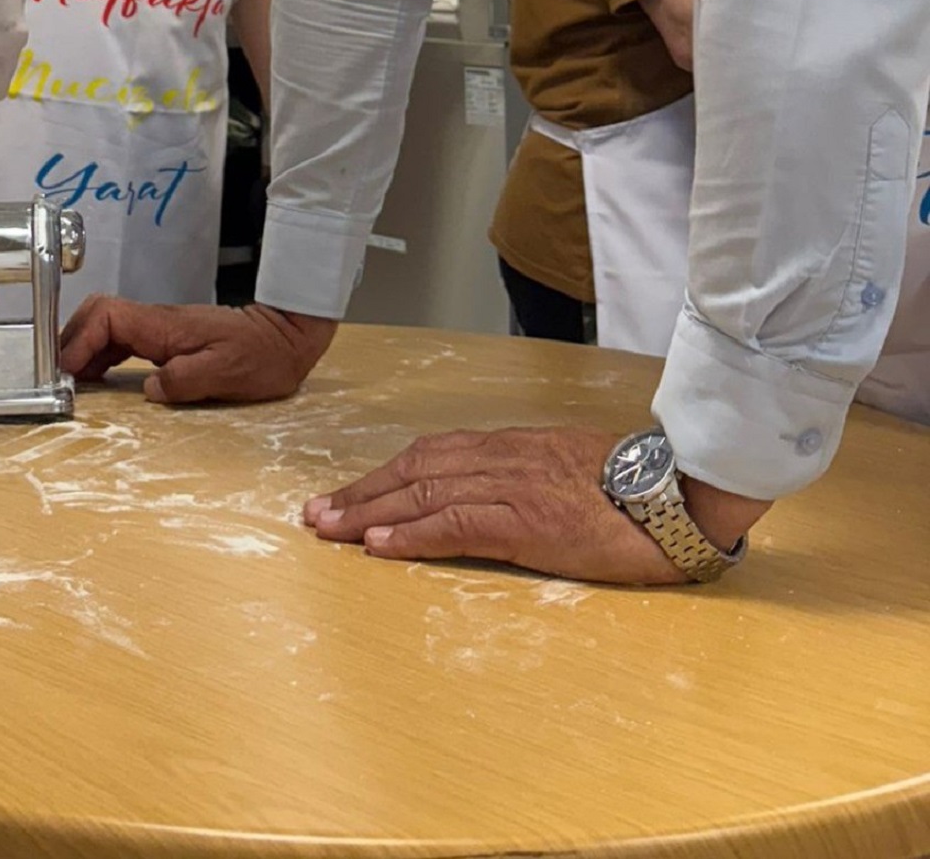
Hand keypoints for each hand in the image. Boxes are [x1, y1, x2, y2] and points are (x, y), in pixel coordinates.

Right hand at [60, 297, 335, 403]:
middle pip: (99, 315)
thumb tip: (148, 387)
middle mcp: (156, 322)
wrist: (285, 337)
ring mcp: (160, 329)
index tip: (69, 369)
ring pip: (107, 328)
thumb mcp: (227, 372)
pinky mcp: (166, 340)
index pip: (108, 316)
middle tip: (57, 375)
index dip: (81, 339)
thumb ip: (185, 379)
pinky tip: (97, 379)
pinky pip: (122, 341)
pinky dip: (101, 356)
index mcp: (165, 326)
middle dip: (72, 339)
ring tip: (70, 381)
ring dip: (84, 349)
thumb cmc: (260, 355)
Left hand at [305, 425, 705, 583]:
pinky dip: (413, 533)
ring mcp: (514, 487)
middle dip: (361, 492)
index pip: (431, 455)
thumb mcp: (565, 473)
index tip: (346, 494)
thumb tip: (488, 494)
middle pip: (414, 469)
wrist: (679, 494)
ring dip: (371, 513)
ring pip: (424, 492)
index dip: (383, 474)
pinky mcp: (529, 521)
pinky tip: (381, 546)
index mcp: (510, 449)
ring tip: (331, 530)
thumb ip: (524, 477)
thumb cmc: (632, 490)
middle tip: (316, 514)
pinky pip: (458, 523)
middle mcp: (503, 459)